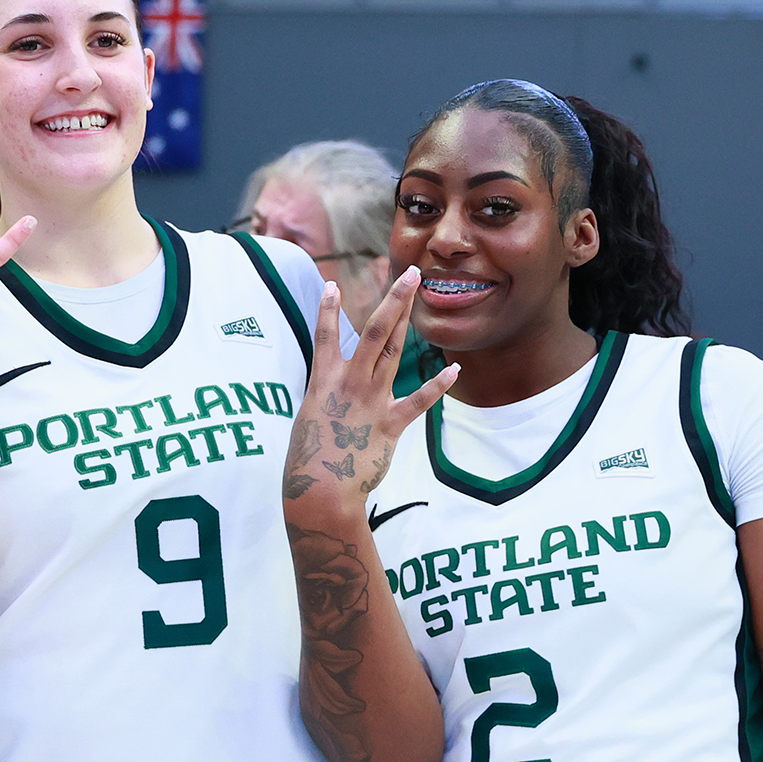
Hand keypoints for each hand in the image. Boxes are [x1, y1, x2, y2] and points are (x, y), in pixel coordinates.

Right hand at [284, 267, 458, 508]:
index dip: (327, 309)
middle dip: (392, 299)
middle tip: (409, 271)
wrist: (320, 490)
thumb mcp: (310, 418)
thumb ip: (325, 397)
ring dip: (406, 319)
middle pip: (373, 331)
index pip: (325, 336)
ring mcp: (371, 401)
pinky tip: (453, 368)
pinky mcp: (390, 424)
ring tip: (419, 292)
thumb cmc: (310, 458)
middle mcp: (349, 383)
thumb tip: (334, 390)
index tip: (332, 284)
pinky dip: (437, 385)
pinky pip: (418, 401)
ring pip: (393, 350)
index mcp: (322, 382)